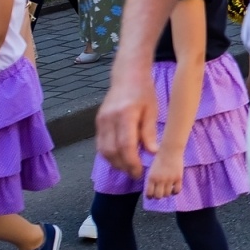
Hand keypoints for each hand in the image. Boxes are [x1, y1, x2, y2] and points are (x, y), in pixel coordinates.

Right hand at [97, 63, 159, 177]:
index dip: (131, 162)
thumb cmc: (144, 92)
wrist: (127, 76)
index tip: (139, 172)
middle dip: (123, 166)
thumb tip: (152, 153)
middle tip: (135, 174)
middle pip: (111, 151)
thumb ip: (150, 132)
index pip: (125, 145)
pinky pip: (100, 144)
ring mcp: (100, 121)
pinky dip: (109, 155)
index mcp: (124, 114)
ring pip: (103, 150)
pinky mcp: (98, 122)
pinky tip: (121, 159)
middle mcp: (108, 119)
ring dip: (115, 163)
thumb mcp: (152, 110)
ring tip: (129, 169)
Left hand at [145, 149, 183, 199]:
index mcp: (151, 178)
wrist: (170, 150)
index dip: (150, 196)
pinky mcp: (178, 178)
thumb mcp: (152, 170)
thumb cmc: (160, 158)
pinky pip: (177, 190)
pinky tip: (174, 188)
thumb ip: (152, 179)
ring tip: (167, 189)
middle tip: (160, 193)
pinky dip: (175, 192)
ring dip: (166, 193)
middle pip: (158, 196)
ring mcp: (170, 179)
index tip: (151, 195)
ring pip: (167, 194)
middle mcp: (160, 180)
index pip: (149, 194)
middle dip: (158, 196)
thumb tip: (153, 190)